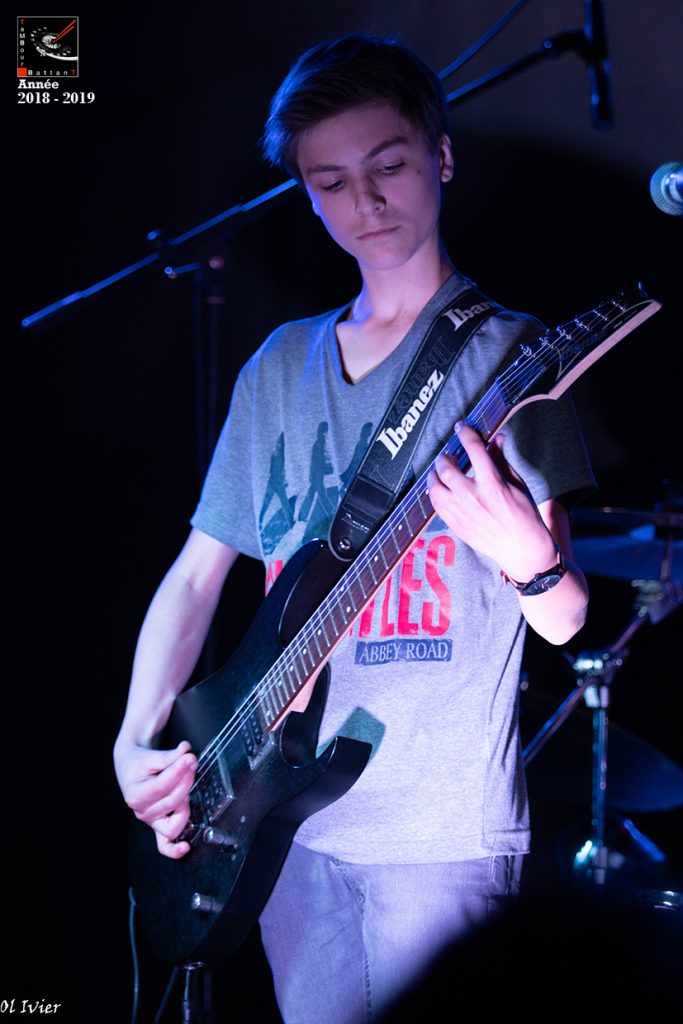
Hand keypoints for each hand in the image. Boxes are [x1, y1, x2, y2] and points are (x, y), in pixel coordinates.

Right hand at [115, 739, 196, 858]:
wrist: (130, 768)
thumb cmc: (138, 764)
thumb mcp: (151, 756)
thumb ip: (170, 756)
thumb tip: (186, 751)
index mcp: (135, 795)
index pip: (162, 785)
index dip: (179, 770)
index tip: (190, 757)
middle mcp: (142, 812)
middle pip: (172, 802)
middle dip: (186, 780)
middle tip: (192, 762)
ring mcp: (151, 821)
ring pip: (174, 822)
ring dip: (186, 804)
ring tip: (187, 786)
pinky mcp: (159, 826)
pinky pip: (165, 845)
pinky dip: (175, 850)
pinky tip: (186, 847)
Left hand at [427, 422, 557, 580]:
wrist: (522, 549)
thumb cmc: (524, 515)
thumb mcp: (517, 484)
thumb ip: (501, 460)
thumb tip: (496, 439)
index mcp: (492, 483)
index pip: (473, 449)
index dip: (465, 434)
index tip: (461, 427)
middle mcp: (473, 497)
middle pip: (446, 468)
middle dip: (445, 456)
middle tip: (448, 455)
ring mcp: (462, 513)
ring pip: (435, 488)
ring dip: (434, 476)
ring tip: (440, 471)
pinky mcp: (456, 525)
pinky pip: (436, 506)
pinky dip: (435, 494)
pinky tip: (440, 490)